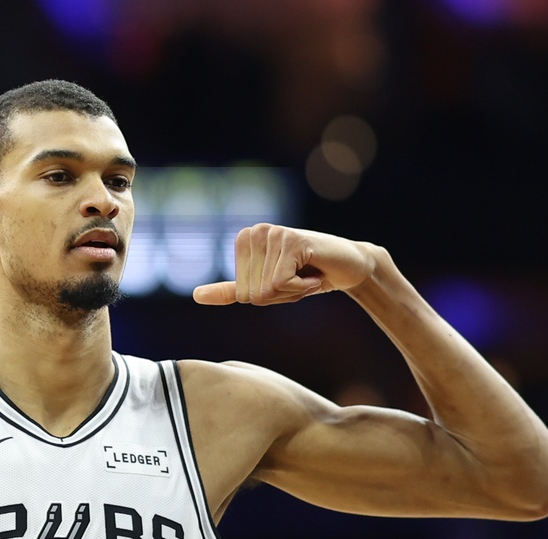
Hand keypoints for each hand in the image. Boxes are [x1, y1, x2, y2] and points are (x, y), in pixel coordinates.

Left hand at [193, 224, 376, 305]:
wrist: (350, 267)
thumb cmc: (308, 276)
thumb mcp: (266, 287)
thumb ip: (232, 291)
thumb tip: (197, 295)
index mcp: (243, 241)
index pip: (241, 294)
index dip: (267, 297)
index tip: (286, 280)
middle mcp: (254, 232)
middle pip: (251, 294)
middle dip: (280, 296)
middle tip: (299, 278)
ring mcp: (272, 234)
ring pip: (266, 291)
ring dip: (292, 292)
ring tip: (306, 273)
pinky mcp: (290, 240)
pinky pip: (280, 284)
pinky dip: (301, 288)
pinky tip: (313, 272)